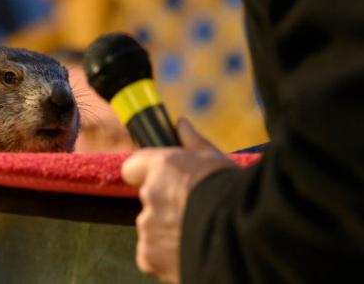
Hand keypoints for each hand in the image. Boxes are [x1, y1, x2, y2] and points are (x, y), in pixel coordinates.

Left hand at [121, 118, 235, 282]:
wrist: (248, 238)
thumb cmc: (235, 193)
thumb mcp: (217, 161)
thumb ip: (193, 143)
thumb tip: (181, 123)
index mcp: (162, 167)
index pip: (132, 168)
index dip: (146, 175)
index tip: (164, 183)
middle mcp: (149, 194)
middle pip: (149, 202)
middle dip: (166, 208)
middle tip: (195, 214)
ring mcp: (147, 227)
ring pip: (152, 229)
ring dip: (169, 233)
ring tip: (200, 235)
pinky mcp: (149, 256)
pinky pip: (153, 255)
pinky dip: (167, 257)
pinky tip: (193, 252)